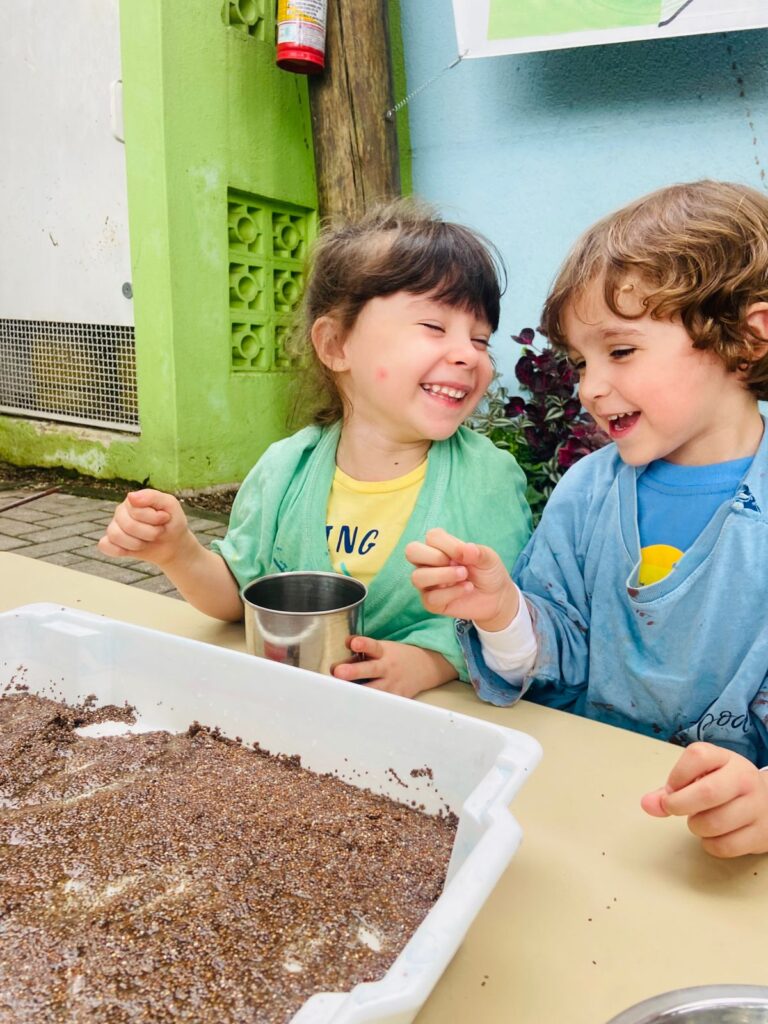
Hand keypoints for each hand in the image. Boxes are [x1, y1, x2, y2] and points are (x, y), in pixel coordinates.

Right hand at [98, 489, 192, 567]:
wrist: (172, 544)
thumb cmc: (171, 522)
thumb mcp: (170, 505)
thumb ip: (152, 497)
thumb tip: (130, 496)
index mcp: (133, 500)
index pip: (136, 510)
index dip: (155, 518)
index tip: (166, 518)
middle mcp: (120, 511)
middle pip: (128, 525)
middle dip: (150, 533)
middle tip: (159, 532)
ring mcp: (114, 526)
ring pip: (116, 536)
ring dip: (137, 543)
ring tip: (147, 541)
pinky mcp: (111, 542)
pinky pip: (105, 546)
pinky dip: (118, 550)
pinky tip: (130, 550)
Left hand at [332, 637, 454, 697]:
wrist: (424, 667)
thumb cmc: (394, 657)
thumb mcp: (381, 648)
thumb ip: (361, 653)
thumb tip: (339, 657)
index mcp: (383, 652)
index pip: (372, 646)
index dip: (362, 644)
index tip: (352, 643)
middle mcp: (387, 668)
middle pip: (370, 669)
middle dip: (353, 671)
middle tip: (338, 672)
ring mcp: (392, 685)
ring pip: (374, 690)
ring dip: (358, 693)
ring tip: (342, 695)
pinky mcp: (395, 699)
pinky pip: (380, 704)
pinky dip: (369, 707)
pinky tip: (355, 714)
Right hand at [405, 527, 518, 630]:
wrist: (497, 597)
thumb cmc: (487, 571)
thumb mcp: (488, 558)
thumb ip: (476, 552)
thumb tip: (465, 549)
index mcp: (439, 546)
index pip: (431, 537)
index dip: (449, 544)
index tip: (467, 553)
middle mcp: (428, 563)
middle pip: (411, 551)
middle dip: (435, 557)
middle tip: (457, 564)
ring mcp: (428, 583)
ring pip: (417, 577)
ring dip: (443, 575)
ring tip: (464, 576)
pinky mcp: (432, 603)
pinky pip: (431, 598)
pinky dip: (452, 593)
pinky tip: (467, 589)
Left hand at [641, 741, 767, 857]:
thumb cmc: (727, 788)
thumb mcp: (703, 777)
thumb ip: (672, 789)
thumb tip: (647, 804)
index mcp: (727, 759)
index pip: (697, 755)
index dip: (677, 774)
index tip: (672, 788)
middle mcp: (745, 779)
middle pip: (707, 792)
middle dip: (680, 804)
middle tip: (673, 808)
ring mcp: (757, 807)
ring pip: (714, 823)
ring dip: (695, 826)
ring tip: (699, 821)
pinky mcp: (761, 835)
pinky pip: (725, 846)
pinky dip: (710, 845)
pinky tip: (713, 836)